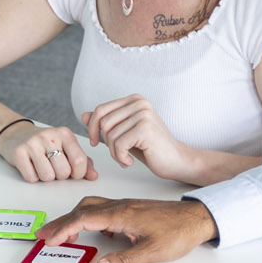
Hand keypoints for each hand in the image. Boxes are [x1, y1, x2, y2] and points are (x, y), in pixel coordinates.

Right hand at [0, 123, 98, 182]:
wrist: (16, 134)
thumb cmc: (45, 144)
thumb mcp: (65, 147)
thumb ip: (82, 161)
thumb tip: (94, 176)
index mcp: (65, 134)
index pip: (80, 161)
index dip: (78, 173)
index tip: (72, 172)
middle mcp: (50, 136)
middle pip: (64, 172)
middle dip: (60, 176)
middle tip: (53, 167)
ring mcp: (33, 143)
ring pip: (48, 177)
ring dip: (45, 177)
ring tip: (42, 166)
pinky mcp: (18, 152)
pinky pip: (31, 177)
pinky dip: (32, 177)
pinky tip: (31, 166)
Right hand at [36, 196, 218, 262]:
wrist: (197, 218)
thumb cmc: (178, 231)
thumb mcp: (152, 251)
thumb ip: (124, 260)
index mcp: (122, 214)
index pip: (84, 218)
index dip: (64, 229)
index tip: (50, 238)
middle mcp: (120, 206)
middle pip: (82, 209)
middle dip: (61, 222)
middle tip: (44, 233)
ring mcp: (125, 206)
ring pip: (91, 207)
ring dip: (74, 217)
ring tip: (62, 232)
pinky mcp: (131, 209)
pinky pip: (103, 209)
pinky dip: (89, 217)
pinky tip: (94, 230)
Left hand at [82, 95, 196, 181]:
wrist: (178, 161)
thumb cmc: (152, 148)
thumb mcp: (125, 133)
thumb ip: (106, 123)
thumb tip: (83, 115)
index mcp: (134, 100)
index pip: (100, 110)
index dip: (92, 128)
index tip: (94, 142)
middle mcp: (139, 103)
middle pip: (103, 122)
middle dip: (105, 143)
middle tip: (117, 154)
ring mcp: (143, 114)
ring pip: (109, 135)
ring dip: (114, 152)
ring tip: (126, 158)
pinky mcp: (145, 129)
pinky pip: (118, 145)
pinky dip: (120, 158)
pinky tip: (130, 162)